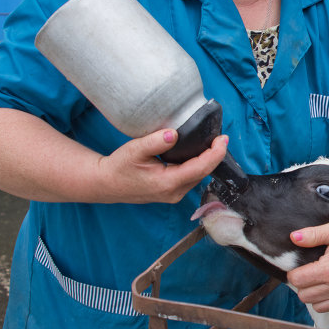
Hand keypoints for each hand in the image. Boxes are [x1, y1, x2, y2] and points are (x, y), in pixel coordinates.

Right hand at [95, 129, 229, 204]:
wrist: (106, 184)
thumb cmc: (118, 167)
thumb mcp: (134, 151)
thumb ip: (155, 142)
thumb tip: (174, 133)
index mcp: (168, 183)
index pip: (201, 168)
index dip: (215, 153)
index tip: (223, 138)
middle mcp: (174, 192)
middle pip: (203, 172)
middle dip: (214, 155)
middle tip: (220, 137)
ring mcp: (173, 195)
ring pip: (198, 176)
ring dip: (207, 160)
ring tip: (212, 143)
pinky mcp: (171, 192)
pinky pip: (191, 178)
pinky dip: (197, 165)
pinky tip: (198, 153)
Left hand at [286, 218, 328, 316]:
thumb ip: (313, 235)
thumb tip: (293, 237)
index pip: (297, 280)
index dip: (295, 271)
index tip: (301, 265)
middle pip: (304, 296)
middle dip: (303, 284)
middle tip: (311, 271)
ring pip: (317, 307)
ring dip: (315, 295)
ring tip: (321, 280)